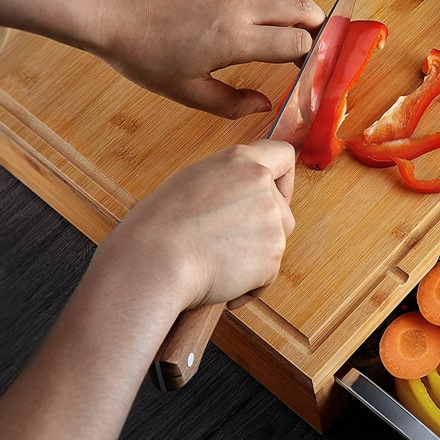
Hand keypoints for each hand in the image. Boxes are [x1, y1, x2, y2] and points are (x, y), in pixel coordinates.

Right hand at [89, 139, 295, 325]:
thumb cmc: (159, 225)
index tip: (272, 194)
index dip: (283, 179)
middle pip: (283, 211)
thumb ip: (227, 183)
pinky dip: (249, 283)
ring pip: (274, 244)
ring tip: (216, 262)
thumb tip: (241, 198)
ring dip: (254, 257)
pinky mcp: (272, 256)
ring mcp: (271, 221)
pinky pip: (267, 274)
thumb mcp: (193, 182)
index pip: (283, 155)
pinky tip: (220, 280)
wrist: (155, 261)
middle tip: (227, 242)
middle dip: (263, 229)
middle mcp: (262, 186)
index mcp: (241, 161)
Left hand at [101, 0, 325, 117]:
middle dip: (319, 29)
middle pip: (303, 8)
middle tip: (316, 50)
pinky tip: (266, 20)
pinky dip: (277, 2)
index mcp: (235, 39)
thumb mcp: (188, 93)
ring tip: (299, 33)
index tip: (308, 72)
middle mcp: (239, 7)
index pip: (296, 41)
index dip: (310, 58)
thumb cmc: (146, 58)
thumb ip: (232, 104)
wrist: (112, 13)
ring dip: (301, 12)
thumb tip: (266, 105)